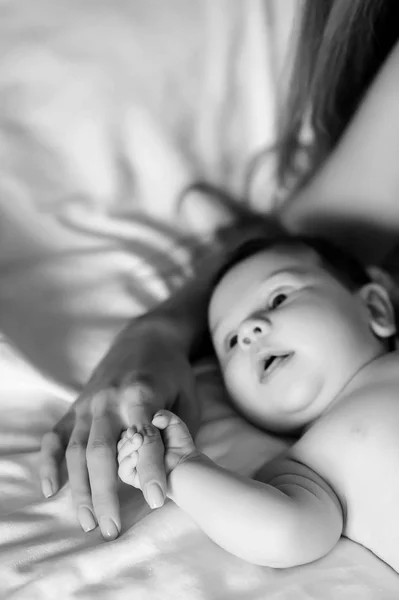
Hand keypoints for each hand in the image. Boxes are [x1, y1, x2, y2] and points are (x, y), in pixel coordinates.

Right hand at [39, 318, 199, 539]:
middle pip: (101, 451)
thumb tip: (170, 470)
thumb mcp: (188, 397)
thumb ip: (178, 432)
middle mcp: (109, 400)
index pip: (143, 437)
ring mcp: (88, 403)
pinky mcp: (76, 406)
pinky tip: (51, 489)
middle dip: (105, 492)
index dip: (150, 469)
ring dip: (79, 488)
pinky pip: (56, 435)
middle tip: (110, 528)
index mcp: (141, 394)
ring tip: (87, 521)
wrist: (147, 339)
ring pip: (77, 449)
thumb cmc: (172, 372)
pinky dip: (49, 462)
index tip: (155, 500)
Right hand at [117, 410, 202, 495]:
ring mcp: (135, 465)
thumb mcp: (173, 424)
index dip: (130, 430)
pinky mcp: (137, 479)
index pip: (126, 433)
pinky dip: (127, 463)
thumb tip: (154, 419)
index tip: (135, 428)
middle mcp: (135, 451)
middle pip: (121, 443)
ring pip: (121, 456)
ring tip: (139, 442)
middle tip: (138, 436)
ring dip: (127, 448)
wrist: (186, 464)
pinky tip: (136, 456)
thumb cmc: (181, 444)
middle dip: (127, 439)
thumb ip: (164, 415)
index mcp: (140, 438)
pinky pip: (124, 472)